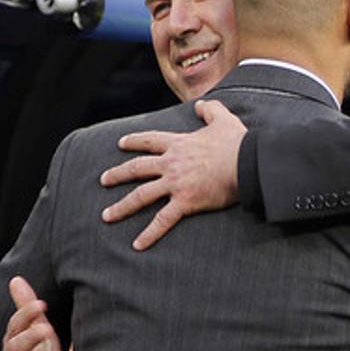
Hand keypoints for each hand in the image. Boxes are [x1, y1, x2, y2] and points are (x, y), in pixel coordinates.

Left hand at [100, 100, 245, 250]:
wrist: (246, 163)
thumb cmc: (237, 143)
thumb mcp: (224, 119)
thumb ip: (211, 109)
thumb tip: (201, 105)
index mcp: (179, 144)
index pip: (150, 141)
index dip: (134, 141)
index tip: (121, 144)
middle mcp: (171, 164)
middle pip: (137, 168)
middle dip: (117, 174)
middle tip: (103, 180)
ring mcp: (175, 184)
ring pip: (141, 195)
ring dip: (122, 207)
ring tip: (107, 215)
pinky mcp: (185, 202)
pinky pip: (162, 221)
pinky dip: (149, 234)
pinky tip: (137, 245)